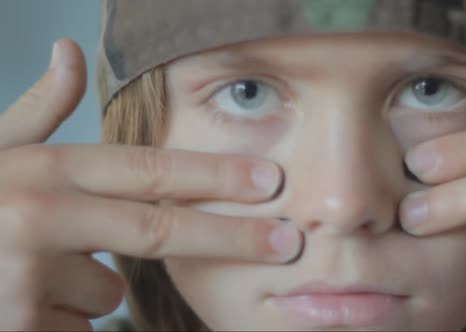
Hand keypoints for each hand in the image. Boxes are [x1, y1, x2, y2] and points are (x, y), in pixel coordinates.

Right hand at [0, 39, 300, 330]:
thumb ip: (37, 110)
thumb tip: (69, 49)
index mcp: (40, 171)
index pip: (146, 171)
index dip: (214, 177)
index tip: (270, 182)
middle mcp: (36, 218)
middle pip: (160, 230)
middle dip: (233, 238)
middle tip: (288, 242)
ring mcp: (25, 280)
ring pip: (109, 291)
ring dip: (87, 287)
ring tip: (32, 274)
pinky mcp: (19, 327)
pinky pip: (77, 327)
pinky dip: (61, 319)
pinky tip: (21, 305)